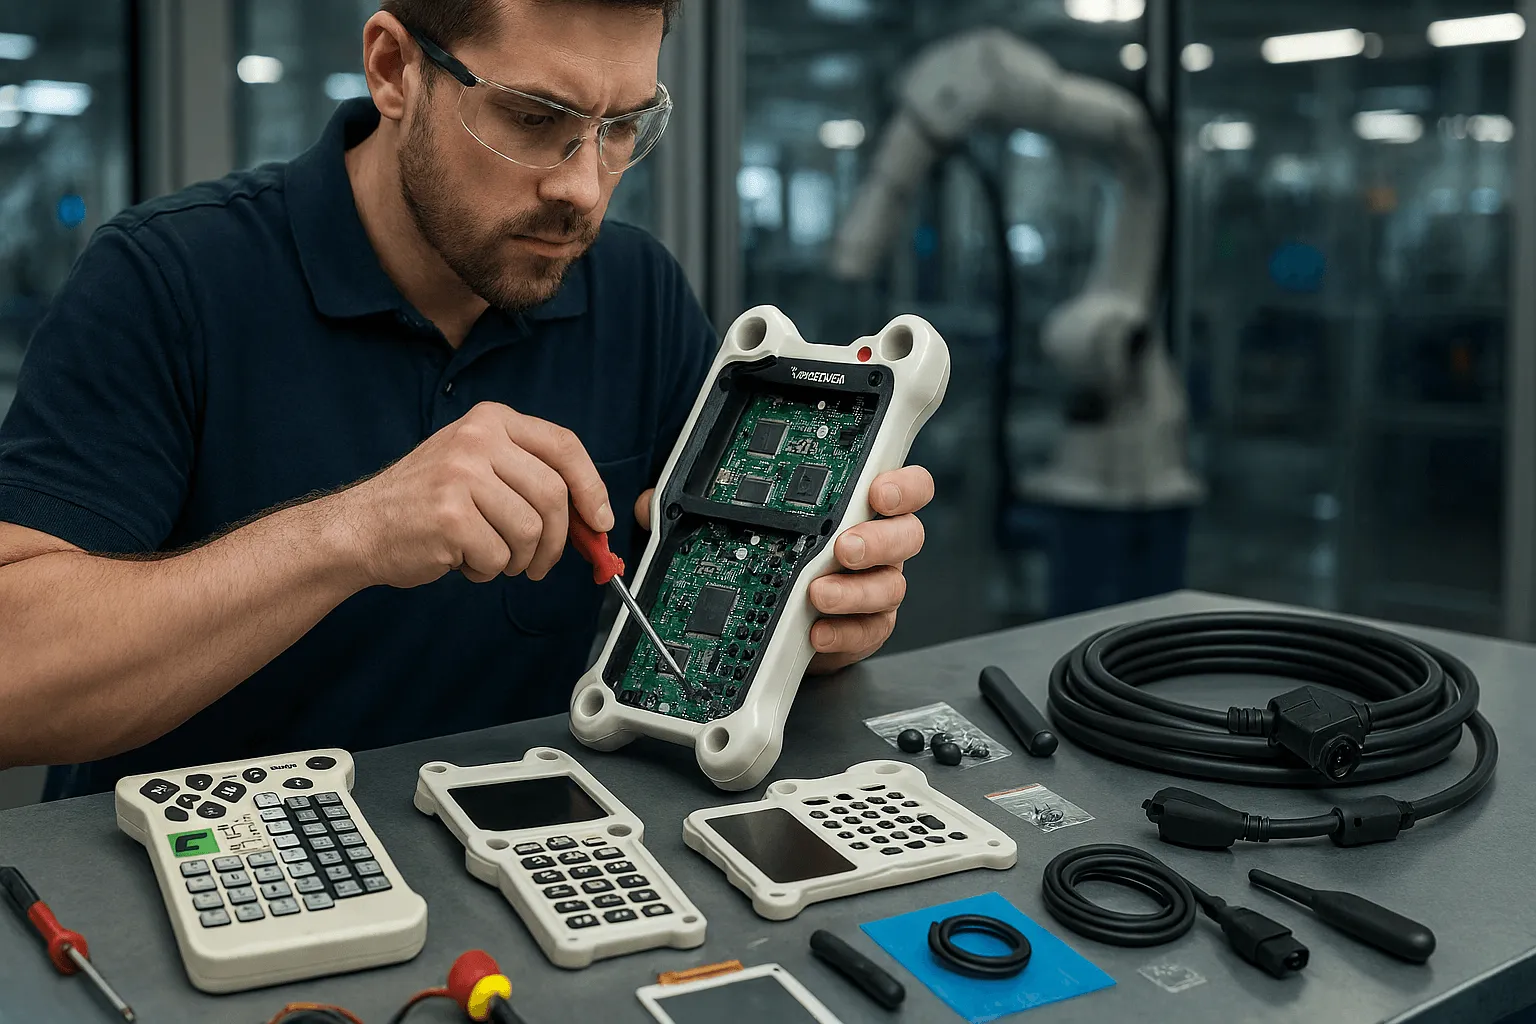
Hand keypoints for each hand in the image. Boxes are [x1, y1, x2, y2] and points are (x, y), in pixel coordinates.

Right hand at [330, 402, 611, 587]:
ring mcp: (462, 475)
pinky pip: (498, 557)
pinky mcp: (450, 515)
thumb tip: (593, 519)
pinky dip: (486, 570)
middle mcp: (478, 439)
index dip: (592, 488)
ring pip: (531, 531)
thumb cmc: (426, 504)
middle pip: (554, 495)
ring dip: (518, 559)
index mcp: (491, 420)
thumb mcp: (478, 468)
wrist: (359, 527)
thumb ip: (531, 480)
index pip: (564, 447)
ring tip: (488, 555)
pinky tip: (460, 558)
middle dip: (557, 541)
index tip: (600, 522)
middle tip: (541, 563)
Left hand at [632, 465, 932, 673]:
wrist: (776, 623)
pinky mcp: (865, 630)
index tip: (876, 489)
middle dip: (880, 539)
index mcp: (853, 505)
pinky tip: (815, 632)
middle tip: (843, 546)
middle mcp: (874, 544)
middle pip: (908, 533)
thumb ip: (697, 507)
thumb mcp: (732, 526)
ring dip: (856, 590)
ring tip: (817, 594)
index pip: (899, 485)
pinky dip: (843, 632)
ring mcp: (873, 588)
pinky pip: (871, 632)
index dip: (900, 485)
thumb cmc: (769, 559)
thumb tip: (649, 503)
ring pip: (892, 585)